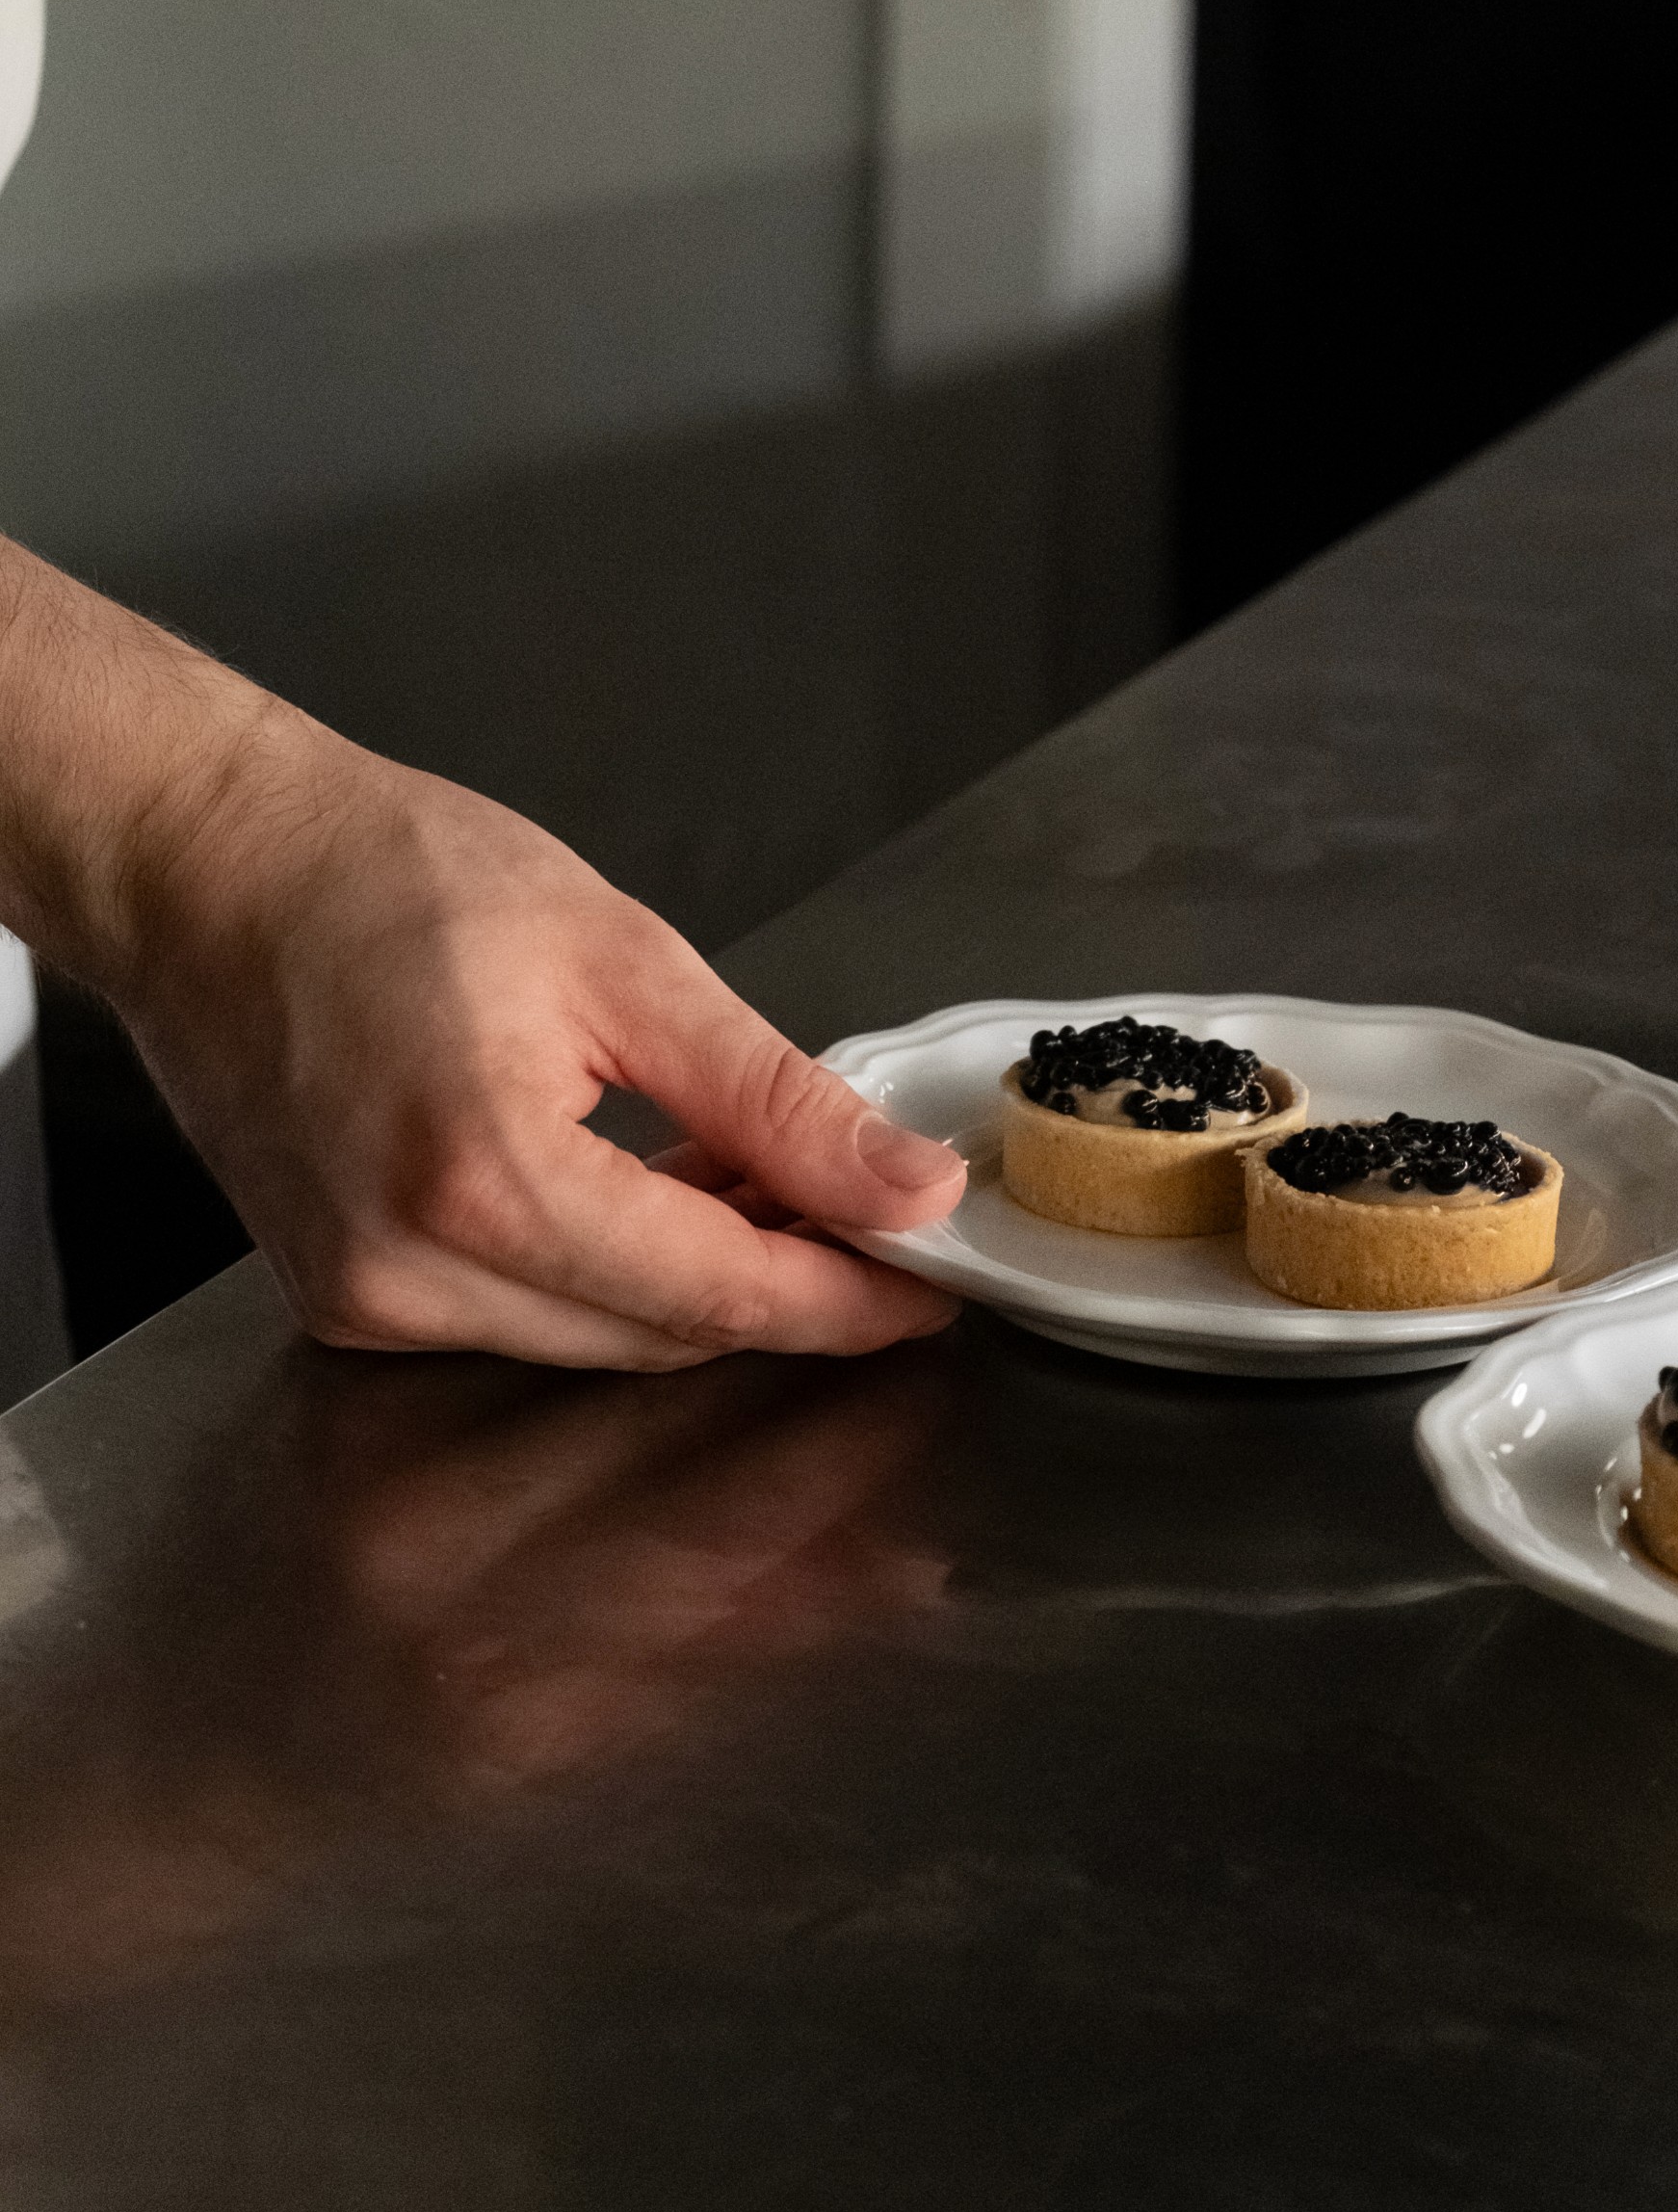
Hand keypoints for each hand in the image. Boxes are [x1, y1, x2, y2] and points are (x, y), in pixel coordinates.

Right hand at [114, 708, 966, 1369]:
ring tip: (769, 1187)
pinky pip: (520, 1321)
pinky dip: (605, 1275)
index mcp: (483, 1182)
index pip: (718, 1295)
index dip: (847, 1297)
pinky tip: (658, 1197)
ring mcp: (362, 1302)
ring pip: (594, 1342)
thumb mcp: (625, 961)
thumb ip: (774, 1099)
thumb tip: (900, 1184)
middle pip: (661, 1338)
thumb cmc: (386, 878)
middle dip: (786, 1290)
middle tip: (872, 1214)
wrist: (211, 868)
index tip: (933, 1277)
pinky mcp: (343, 1300)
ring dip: (698, 1285)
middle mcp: (408, 1274)